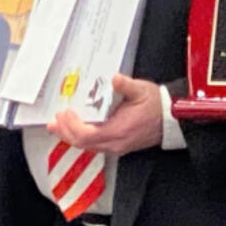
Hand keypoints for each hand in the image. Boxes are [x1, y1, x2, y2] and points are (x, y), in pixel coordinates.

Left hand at [47, 74, 162, 154]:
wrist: (171, 119)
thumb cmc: (157, 105)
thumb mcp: (142, 90)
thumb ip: (126, 86)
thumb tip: (115, 79)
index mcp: (119, 130)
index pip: (87, 135)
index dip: (72, 126)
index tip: (66, 112)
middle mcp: (115, 143)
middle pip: (82, 144)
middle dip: (65, 132)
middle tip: (54, 120)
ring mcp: (116, 146)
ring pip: (86, 146)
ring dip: (70, 135)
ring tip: (58, 125)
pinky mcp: (117, 145)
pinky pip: (93, 145)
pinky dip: (80, 136)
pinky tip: (75, 128)